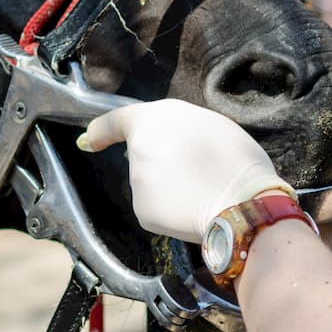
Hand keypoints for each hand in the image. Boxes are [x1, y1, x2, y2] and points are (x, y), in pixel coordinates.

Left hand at [79, 99, 290, 242]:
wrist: (242, 202)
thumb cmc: (237, 160)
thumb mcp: (211, 123)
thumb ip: (178, 127)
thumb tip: (168, 140)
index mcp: (154, 119)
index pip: (115, 120)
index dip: (100, 131)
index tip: (89, 140)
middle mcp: (138, 148)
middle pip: (141, 154)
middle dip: (160, 162)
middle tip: (196, 168)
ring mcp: (138, 182)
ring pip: (149, 183)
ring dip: (168, 186)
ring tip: (202, 188)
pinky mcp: (143, 212)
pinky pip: (155, 208)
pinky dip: (170, 210)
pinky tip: (193, 207)